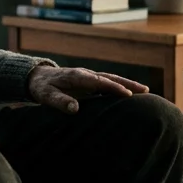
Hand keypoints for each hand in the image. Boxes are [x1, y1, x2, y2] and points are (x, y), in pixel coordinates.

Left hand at [26, 65, 149, 113]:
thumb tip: (75, 109)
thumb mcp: (46, 96)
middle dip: (127, 83)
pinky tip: (130, 92)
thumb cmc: (42, 88)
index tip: (127, 94)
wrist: (37, 77)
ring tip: (144, 90)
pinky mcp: (89, 80)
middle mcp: (85, 74)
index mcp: (77, 76)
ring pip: (111, 78)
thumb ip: (59, 102)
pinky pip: (107, 82)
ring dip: (127, 83)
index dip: (113, 87)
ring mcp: (88, 76)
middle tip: (144, 90)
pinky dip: (120, 85)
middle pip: (110, 77)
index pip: (99, 82)